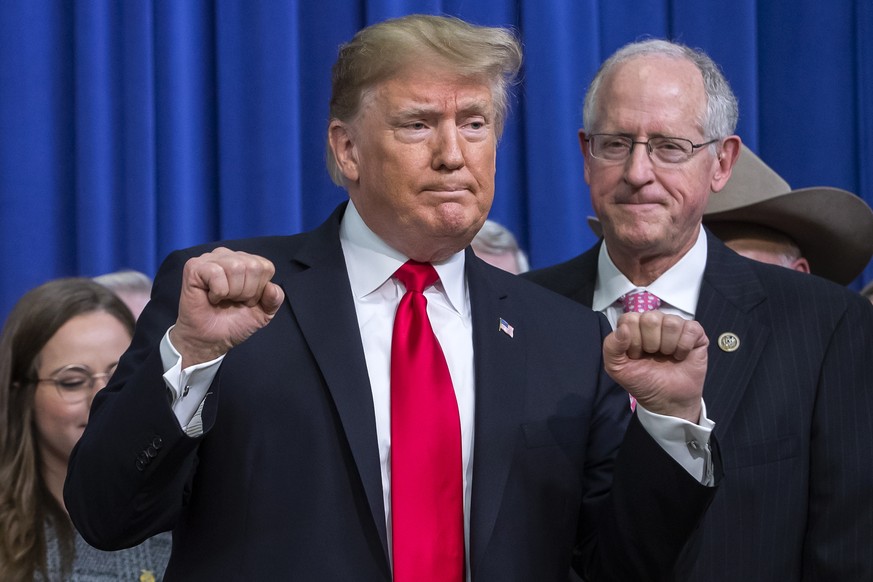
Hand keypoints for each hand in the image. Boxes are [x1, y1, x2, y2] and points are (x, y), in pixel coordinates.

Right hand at [169, 247, 284, 366]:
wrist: (211, 339)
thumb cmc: (234, 322)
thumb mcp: (264, 312)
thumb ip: (275, 299)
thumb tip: (272, 287)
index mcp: (246, 262)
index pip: (265, 267)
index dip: (259, 290)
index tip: (246, 300)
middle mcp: (228, 256)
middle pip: (252, 266)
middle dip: (246, 292)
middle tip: (233, 301)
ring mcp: (210, 259)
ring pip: (235, 267)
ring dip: (232, 292)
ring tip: (223, 299)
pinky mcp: (194, 267)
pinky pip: (216, 273)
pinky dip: (218, 292)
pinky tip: (211, 297)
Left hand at [603, 311, 707, 422]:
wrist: (668, 401)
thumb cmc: (643, 381)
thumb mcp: (617, 369)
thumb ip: (611, 347)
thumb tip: (623, 328)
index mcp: (634, 326)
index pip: (630, 319)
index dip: (633, 341)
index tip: (636, 356)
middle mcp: (654, 321)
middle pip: (651, 318)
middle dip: (650, 343)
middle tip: (653, 356)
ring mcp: (675, 325)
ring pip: (671, 322)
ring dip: (667, 346)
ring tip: (667, 357)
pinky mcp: (695, 333)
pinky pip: (690, 328)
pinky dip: (683, 347)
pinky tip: (680, 356)